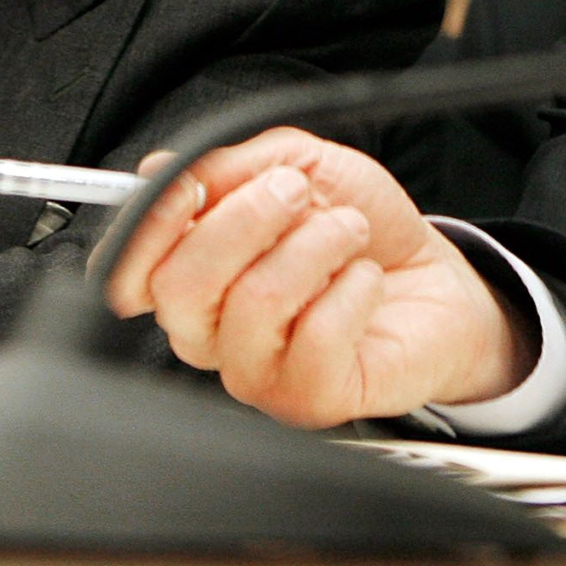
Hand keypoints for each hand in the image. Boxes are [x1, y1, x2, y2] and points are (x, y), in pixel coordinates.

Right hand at [102, 127, 531, 428]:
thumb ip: (228, 165)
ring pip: (255, 303)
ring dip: (316, 244)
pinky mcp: (311, 401)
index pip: (129, 275)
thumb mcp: (296, 164)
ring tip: (349, 232)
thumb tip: (159, 168)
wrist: (436, 278)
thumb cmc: (355, 226)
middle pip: (182, 287)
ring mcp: (259, 374)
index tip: (190, 185)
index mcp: (193, 279)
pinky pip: (317, 337)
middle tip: (299, 192)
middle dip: (247, 218)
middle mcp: (212, 334)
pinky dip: (353, 288)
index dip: (148, 229)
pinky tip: (364, 282)